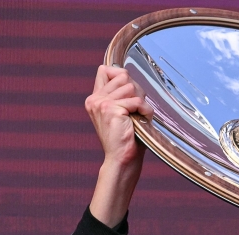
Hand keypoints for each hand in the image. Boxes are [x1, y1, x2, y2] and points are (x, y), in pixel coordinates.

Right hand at [86, 66, 153, 226]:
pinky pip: (136, 100)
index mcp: (94, 99)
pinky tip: (141, 122)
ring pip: (130, 86)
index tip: (129, 95)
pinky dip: (144, 110)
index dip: (122, 76)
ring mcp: (101, 103)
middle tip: (135, 110)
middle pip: (123, 75)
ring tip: (137, 117)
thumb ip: (122, 93)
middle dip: (136, 91)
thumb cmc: (127, 137)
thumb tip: (130, 76)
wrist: (122, 160)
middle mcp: (94, 99)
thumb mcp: (121, 111)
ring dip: (140, 101)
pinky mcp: (111, 109)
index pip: (106, 70)